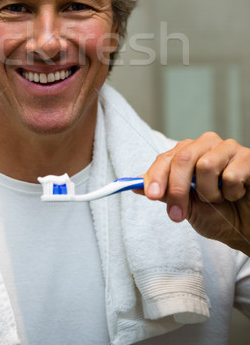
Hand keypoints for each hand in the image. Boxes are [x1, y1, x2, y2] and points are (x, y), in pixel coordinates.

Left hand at [142, 132, 249, 254]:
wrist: (248, 229)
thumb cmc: (220, 215)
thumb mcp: (187, 208)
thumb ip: (166, 194)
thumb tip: (136, 187)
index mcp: (188, 153)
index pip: (166, 158)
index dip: (156, 176)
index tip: (152, 194)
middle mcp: (207, 145)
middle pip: (183, 157)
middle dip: (177, 189)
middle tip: (177, 214)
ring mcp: (229, 148)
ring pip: (206, 165)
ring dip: (210, 193)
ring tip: (219, 200)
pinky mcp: (249, 158)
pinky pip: (232, 175)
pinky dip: (232, 193)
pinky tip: (238, 194)